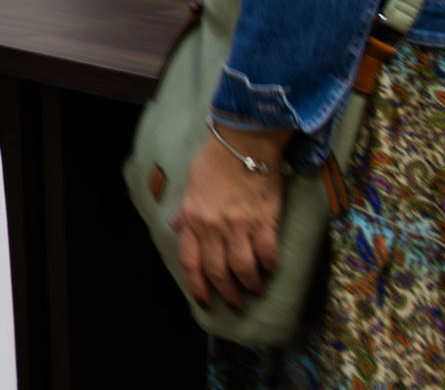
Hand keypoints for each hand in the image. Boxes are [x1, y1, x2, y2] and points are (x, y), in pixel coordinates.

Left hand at [170, 124, 291, 310]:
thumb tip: (174, 227)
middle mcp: (213, 226)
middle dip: (226, 293)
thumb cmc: (215, 159)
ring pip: (243, 269)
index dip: (196, 286)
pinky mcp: (265, 221)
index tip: (203, 300)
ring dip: (250, 284)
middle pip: (218, 271)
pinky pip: (268, 254)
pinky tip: (271, 267)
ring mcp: (240, 226)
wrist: (246, 141)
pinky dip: (270, 265)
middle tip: (234, 303)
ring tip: (255, 288)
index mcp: (192, 217)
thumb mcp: (191, 184)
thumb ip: (185, 211)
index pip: (190, 261)